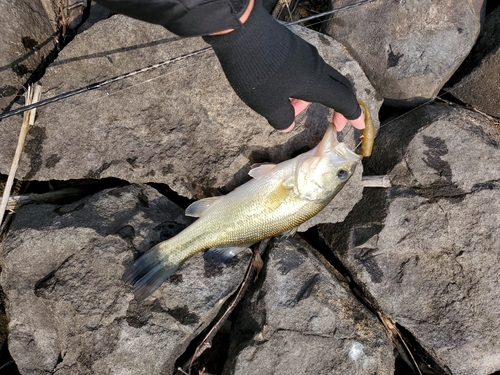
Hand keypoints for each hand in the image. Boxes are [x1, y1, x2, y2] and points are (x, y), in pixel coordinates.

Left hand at [203, 0, 361, 130]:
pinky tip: (280, 91)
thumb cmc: (257, 71)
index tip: (359, 126)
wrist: (240, 30)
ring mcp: (305, 54)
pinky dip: (301, 86)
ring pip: (318, 79)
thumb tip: (288, 125)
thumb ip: (282, 119)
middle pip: (339, 86)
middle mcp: (316, 66)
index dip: (353, 115)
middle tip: (334, 122)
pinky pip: (306, 70)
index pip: (343, 100)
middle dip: (339, 106)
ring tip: (289, 108)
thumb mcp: (268, 104)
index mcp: (316, 82)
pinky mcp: (293, 48)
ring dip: (311, 97)